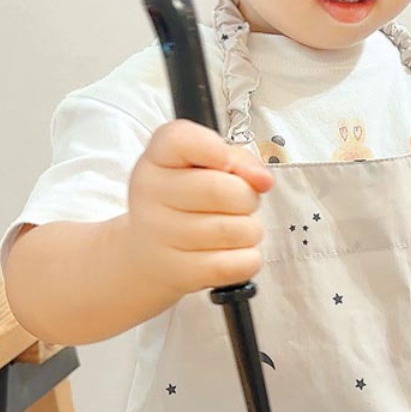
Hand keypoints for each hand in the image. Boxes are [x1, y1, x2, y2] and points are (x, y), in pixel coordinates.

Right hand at [125, 120, 274, 295]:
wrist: (147, 253)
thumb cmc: (184, 201)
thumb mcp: (202, 165)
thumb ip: (238, 159)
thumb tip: (262, 179)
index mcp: (156, 158)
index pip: (181, 140)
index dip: (217, 150)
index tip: (227, 163)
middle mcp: (151, 193)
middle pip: (222, 189)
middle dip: (247, 197)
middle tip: (240, 203)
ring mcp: (162, 235)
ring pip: (238, 229)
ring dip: (249, 229)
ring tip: (232, 228)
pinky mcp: (181, 271)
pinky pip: (238, 263)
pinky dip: (247, 259)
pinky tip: (231, 252)